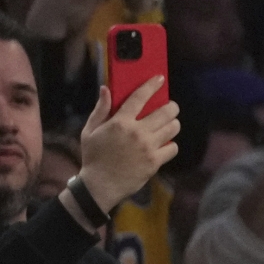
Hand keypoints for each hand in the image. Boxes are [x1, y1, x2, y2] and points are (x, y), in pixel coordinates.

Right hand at [78, 76, 180, 208]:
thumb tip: (106, 89)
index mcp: (120, 122)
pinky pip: (173, 148)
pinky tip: (164, 143)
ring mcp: (148, 147)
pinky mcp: (155, 162)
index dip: (152, 85)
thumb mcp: (90, 131)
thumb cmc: (93, 156)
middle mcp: (137, 132)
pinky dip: (171, 144)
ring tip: (168, 124)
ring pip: (173, 128)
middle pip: (166, 112)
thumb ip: (100, 109)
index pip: (140, 97)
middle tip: (170, 107)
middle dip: (171, 106)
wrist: (100, 185)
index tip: (160, 79)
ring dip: (173, 123)